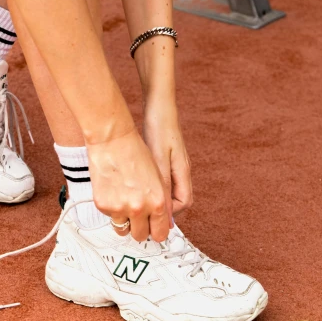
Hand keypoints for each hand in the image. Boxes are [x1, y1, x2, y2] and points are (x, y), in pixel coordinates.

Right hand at [87, 128, 170, 241]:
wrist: (112, 141)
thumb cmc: (136, 154)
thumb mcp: (158, 179)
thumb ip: (161, 203)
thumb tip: (164, 224)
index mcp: (157, 203)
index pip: (159, 234)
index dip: (156, 232)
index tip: (153, 229)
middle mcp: (139, 209)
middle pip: (140, 236)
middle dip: (140, 229)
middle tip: (137, 218)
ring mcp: (119, 208)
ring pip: (123, 230)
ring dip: (124, 221)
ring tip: (124, 203)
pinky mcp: (103, 205)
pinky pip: (109, 217)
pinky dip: (111, 208)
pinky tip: (113, 190)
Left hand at [143, 98, 192, 215]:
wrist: (158, 105)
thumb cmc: (159, 129)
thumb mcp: (159, 159)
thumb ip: (163, 185)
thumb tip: (164, 212)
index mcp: (183, 171)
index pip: (184, 202)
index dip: (171, 213)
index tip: (153, 216)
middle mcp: (181, 170)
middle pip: (176, 199)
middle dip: (162, 209)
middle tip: (142, 211)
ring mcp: (174, 164)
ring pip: (167, 190)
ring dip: (155, 199)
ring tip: (138, 200)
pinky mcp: (165, 158)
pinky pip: (161, 180)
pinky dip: (150, 187)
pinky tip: (137, 184)